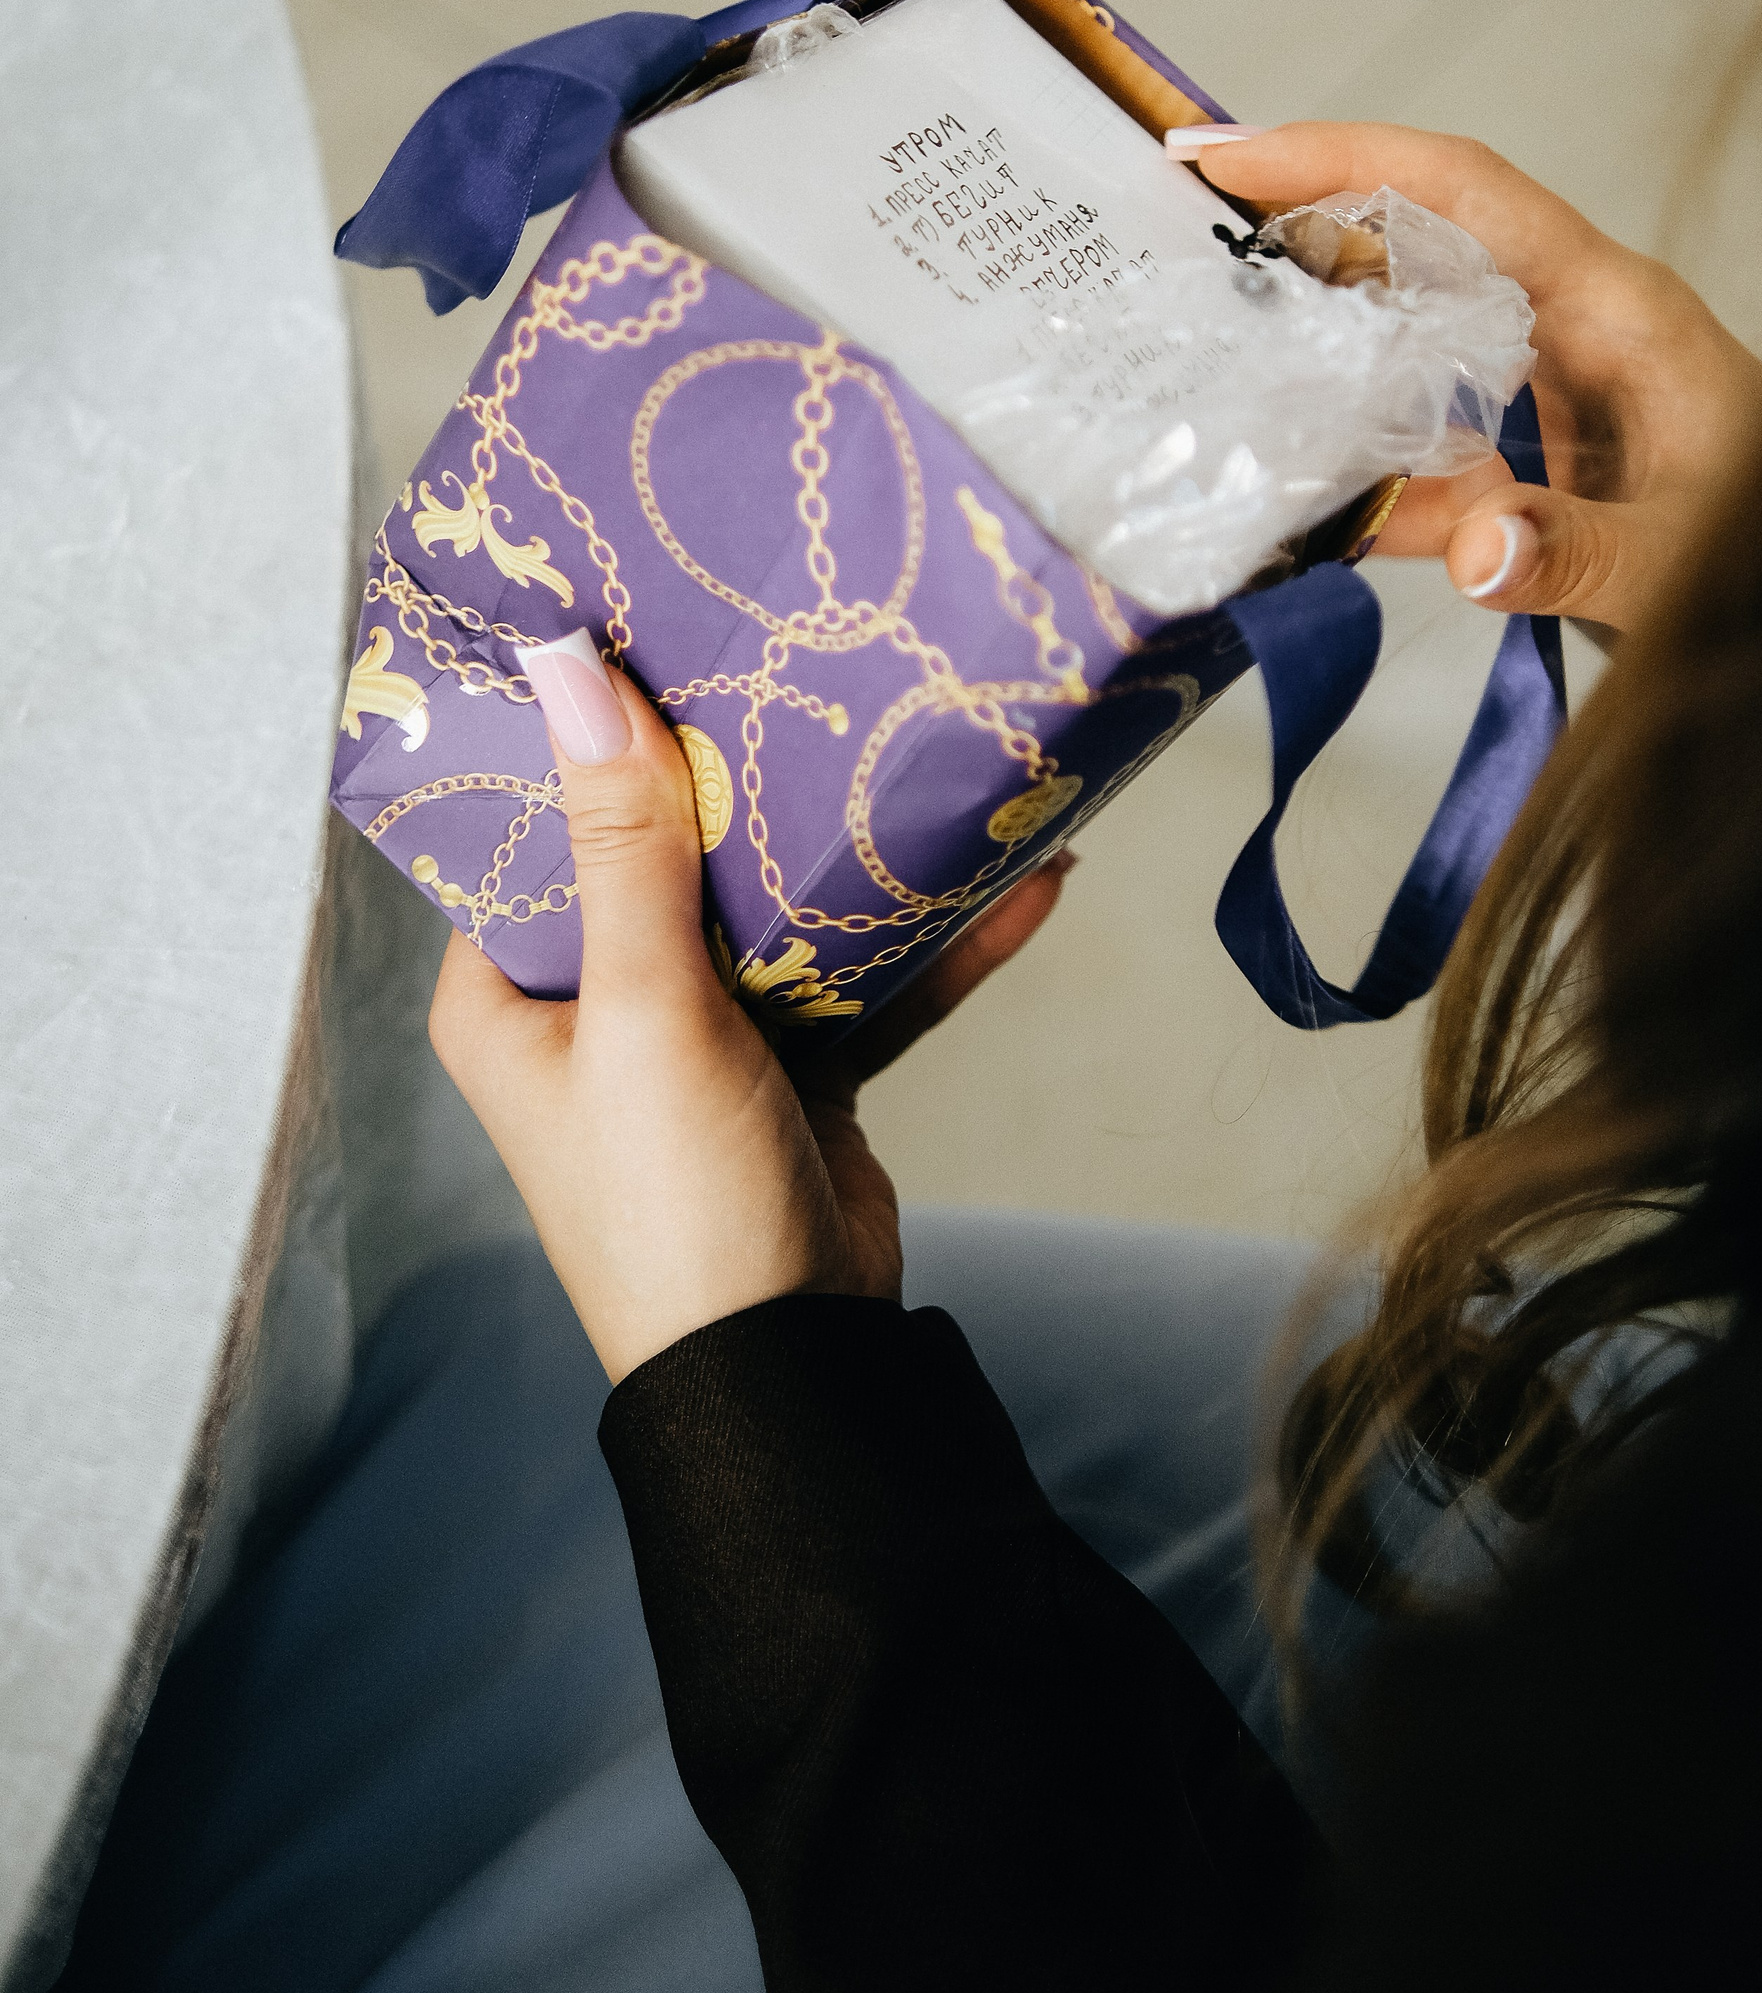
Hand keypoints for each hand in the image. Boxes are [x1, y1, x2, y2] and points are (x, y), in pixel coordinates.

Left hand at [429, 652, 1069, 1381]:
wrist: (792, 1371)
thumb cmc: (676, 1203)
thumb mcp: (646, 1010)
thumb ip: (624, 846)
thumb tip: (572, 677)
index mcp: (509, 994)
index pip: (528, 828)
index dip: (580, 733)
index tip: (644, 621)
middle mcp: (594, 1004)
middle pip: (664, 850)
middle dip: (740, 767)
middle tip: (803, 650)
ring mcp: (702, 1034)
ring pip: (777, 905)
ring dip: (854, 847)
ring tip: (933, 746)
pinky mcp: (799, 1066)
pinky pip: (864, 978)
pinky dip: (934, 939)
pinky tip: (1021, 880)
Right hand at [1195, 122, 1761, 635]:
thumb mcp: (1688, 554)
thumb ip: (1581, 551)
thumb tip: (1473, 551)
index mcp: (1612, 308)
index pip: (1462, 191)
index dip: (1342, 156)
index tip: (1228, 156)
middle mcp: (1568, 330)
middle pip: (1412, 243)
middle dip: (1295, 227)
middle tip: (1165, 227)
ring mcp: (1543, 400)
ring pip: (1401, 345)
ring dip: (1309, 351)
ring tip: (1193, 350)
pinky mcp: (1530, 472)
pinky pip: (1421, 457)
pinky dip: (1353, 482)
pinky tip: (1286, 511)